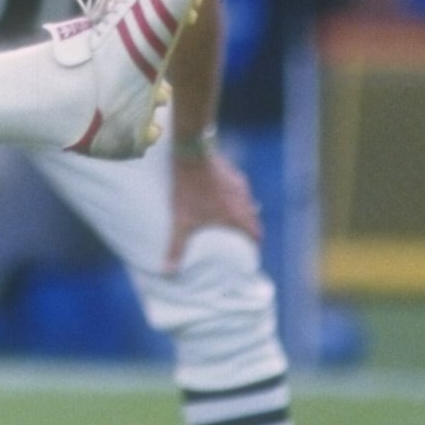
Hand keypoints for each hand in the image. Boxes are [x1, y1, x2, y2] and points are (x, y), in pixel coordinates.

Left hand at [166, 146, 262, 270]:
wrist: (191, 152)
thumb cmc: (188, 189)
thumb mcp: (181, 220)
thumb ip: (177, 247)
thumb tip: (168, 271)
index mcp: (236, 216)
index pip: (255, 236)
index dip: (253, 246)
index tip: (248, 253)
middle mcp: (243, 201)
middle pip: (253, 220)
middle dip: (248, 231)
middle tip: (237, 239)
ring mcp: (239, 184)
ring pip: (247, 203)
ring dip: (241, 212)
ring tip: (229, 219)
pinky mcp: (231, 172)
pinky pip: (238, 188)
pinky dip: (233, 195)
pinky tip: (220, 195)